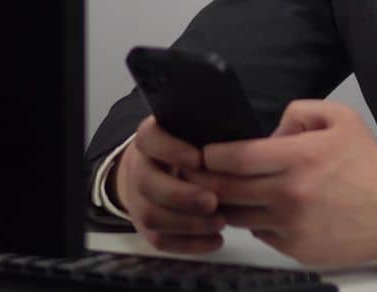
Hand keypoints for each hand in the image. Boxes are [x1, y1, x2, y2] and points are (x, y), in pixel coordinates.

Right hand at [113, 115, 225, 253]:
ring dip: (187, 223)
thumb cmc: (190, 147)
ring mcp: (138, 199)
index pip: (149, 138)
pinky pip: (160, 240)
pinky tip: (216, 240)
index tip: (199, 159)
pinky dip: (189, 244)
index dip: (171, 150)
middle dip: (181, 195)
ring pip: (151, 216)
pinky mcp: (145, 227)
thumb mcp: (197, 133)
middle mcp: (139, 168)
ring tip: (220, 222)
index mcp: (151, 138)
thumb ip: (212, 134)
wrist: (160, 170)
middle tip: (213, 201)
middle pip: (148, 183)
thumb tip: (239, 146)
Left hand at [182, 100, 376, 267]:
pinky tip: (263, 209)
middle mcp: (292, 194)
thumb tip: (266, 132)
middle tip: (197, 173)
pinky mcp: (296, 249)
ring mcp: (292, 226)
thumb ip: (298, 112)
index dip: (211, 155)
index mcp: (300, 158)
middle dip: (205, 180)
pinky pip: (260, 234)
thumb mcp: (340, 118)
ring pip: (237, 217)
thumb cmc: (368, 164)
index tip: (204, 152)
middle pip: (226, 190)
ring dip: (227, 204)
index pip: (235, 159)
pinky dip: (256, 221)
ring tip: (227, 191)